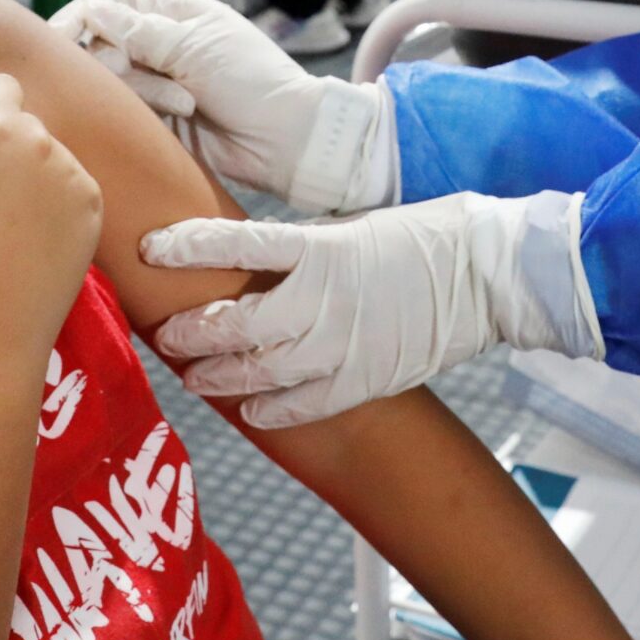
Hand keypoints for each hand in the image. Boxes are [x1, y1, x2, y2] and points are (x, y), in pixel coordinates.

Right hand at [0, 76, 100, 359]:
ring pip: (50, 157)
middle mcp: (43, 138)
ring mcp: (75, 173)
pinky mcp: (94, 206)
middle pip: (25, 124)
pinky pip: (72, 188)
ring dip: (33, 174)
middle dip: (6, 145)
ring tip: (9, 224)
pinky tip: (34, 238)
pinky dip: (56, 203)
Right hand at [51, 0, 395, 213]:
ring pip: (113, 80)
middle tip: (129, 70)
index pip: (112, 3)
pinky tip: (176, 115)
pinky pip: (127, 110)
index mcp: (175, 13)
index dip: (85, 16)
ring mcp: (159, 84)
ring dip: (144, 89)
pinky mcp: (158, 121)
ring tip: (185, 102)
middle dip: (112, 58)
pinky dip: (144, 111)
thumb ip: (140, 31)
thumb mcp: (197, 46)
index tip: (64, 34)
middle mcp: (162, 45)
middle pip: (104, 42)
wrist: (284, 141)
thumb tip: (93, 10)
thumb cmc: (252, 81)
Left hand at [140, 192, 600, 427]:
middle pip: (235, 322)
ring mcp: (343, 344)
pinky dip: (271, 412)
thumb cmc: (423, 239)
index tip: (153, 248)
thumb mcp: (353, 227)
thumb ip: (303, 247)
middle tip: (167, 335)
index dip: (190, 247)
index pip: (238, 243)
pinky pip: (303, 405)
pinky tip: (251, 412)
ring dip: (219, 378)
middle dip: (192, 332)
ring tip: (196, 378)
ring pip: (259, 371)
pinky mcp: (364, 380)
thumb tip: (250, 258)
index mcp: (321, 248)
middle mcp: (324, 298)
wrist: (487, 274)